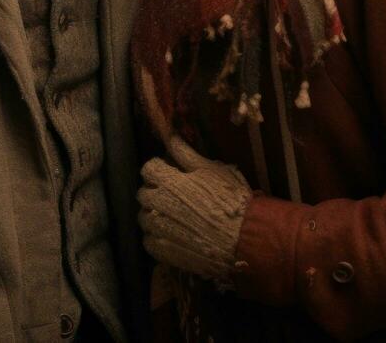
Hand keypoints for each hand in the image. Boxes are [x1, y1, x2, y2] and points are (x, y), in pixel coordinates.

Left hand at [138, 136, 250, 288]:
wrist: (242, 240)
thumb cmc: (230, 201)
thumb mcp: (212, 170)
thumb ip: (185, 154)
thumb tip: (169, 135)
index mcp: (168, 180)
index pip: (149, 168)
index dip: (160, 169)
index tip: (172, 174)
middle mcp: (157, 203)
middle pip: (143, 193)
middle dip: (156, 192)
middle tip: (176, 197)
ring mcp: (158, 228)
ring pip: (144, 217)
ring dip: (155, 215)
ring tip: (176, 218)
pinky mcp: (162, 250)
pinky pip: (149, 240)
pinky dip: (158, 237)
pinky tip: (174, 236)